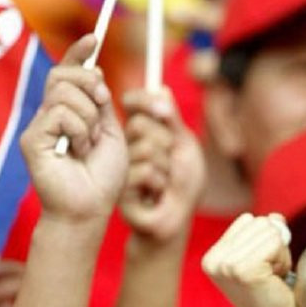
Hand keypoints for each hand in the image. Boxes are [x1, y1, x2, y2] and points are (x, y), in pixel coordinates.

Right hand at [20, 35, 126, 221]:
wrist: (91, 208)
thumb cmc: (103, 177)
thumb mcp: (112, 133)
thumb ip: (101, 104)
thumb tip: (96, 71)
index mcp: (70, 112)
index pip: (68, 73)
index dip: (78, 53)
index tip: (94, 37)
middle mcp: (50, 115)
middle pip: (64, 74)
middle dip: (90, 82)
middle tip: (103, 104)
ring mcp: (39, 126)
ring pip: (64, 92)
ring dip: (89, 117)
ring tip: (90, 144)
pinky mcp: (32, 139)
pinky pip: (59, 114)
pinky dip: (79, 131)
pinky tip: (78, 152)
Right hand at [120, 87, 205, 243]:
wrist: (176, 218)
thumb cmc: (183, 183)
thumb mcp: (184, 146)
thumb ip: (172, 119)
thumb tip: (161, 88)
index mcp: (140, 131)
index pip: (132, 103)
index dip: (143, 100)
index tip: (162, 110)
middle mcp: (126, 145)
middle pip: (137, 124)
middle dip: (164, 141)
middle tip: (170, 159)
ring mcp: (121, 166)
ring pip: (145, 149)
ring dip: (166, 167)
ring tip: (164, 181)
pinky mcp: (120, 187)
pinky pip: (145, 172)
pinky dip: (161, 183)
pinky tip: (157, 194)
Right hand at [201, 213, 302, 306]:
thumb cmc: (272, 298)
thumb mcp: (263, 259)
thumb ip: (266, 233)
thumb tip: (275, 217)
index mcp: (211, 257)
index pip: (248, 219)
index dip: (265, 241)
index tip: (263, 270)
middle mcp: (213, 260)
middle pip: (259, 222)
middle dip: (275, 246)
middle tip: (270, 276)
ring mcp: (226, 265)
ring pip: (269, 230)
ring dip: (280, 254)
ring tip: (272, 279)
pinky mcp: (244, 270)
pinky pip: (276, 242)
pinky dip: (283, 260)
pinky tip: (275, 281)